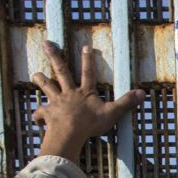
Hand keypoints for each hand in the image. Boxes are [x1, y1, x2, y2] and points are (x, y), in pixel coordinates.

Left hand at [32, 42, 144, 161]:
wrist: (69, 133)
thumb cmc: (90, 124)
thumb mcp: (112, 113)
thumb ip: (125, 103)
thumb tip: (142, 93)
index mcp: (84, 92)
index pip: (88, 73)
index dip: (88, 60)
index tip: (85, 46)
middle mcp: (69, 93)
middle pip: (61, 71)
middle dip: (55, 56)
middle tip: (46, 44)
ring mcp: (56, 102)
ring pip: (46, 86)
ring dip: (40, 80)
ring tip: (35, 74)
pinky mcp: (48, 113)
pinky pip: (40, 113)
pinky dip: (38, 116)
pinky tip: (36, 118)